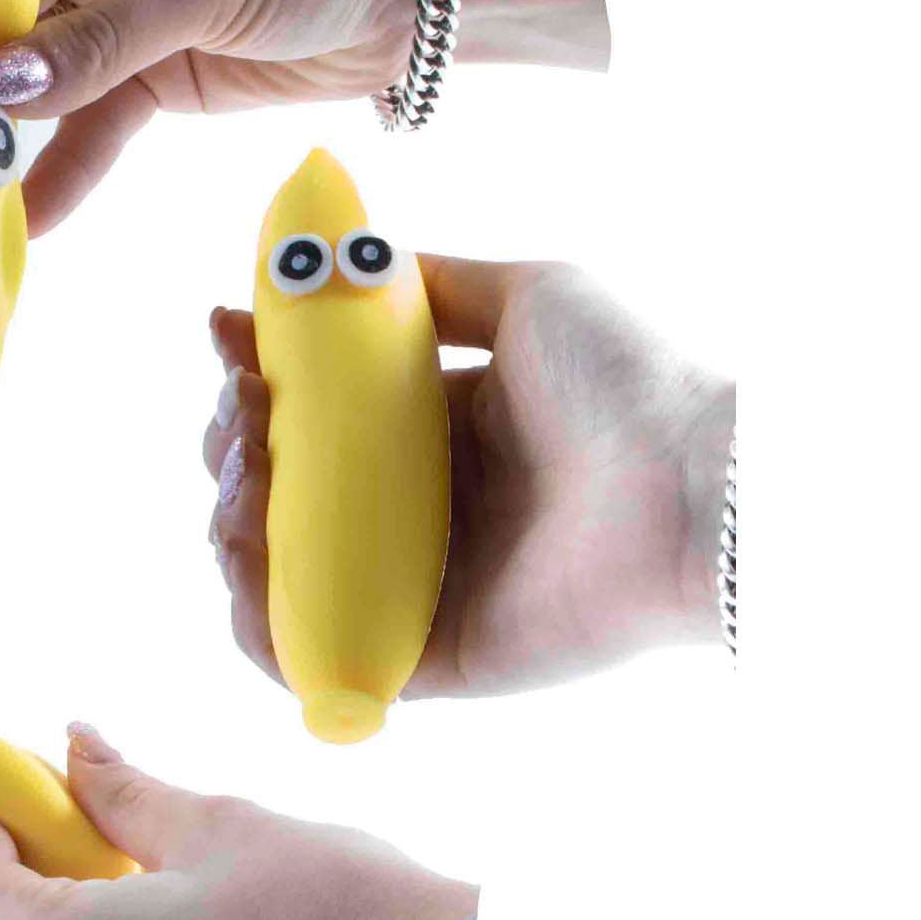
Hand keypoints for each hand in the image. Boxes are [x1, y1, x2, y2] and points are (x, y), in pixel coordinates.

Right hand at [204, 256, 735, 695]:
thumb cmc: (626, 379)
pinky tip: (241, 557)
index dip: (259, 374)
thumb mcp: (529, 293)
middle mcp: (420, 511)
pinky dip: (256, 619)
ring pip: (283, 569)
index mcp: (439, 433)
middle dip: (233, 442)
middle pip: (286, 489)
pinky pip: (313, 652)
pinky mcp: (424, 660)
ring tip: (240, 474)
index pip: (319, 413)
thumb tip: (346, 259)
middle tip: (240, 406)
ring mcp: (418, 588)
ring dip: (230, 521)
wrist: (695, 483)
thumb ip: (434, 281)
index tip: (225, 336)